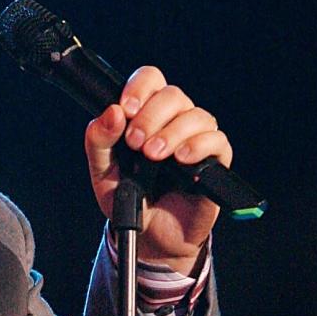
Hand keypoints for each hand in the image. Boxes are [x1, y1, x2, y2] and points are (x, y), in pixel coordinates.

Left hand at [84, 67, 232, 274]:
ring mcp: (196, 139)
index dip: (139, 87)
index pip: (150, 80)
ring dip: (172, 132)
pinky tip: (182, 159)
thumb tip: (111, 112)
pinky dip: (198, 146)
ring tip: (154, 156)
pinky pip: (217, 140)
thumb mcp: (103, 172)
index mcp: (146, 114)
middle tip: (135, 143)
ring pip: (196, 115)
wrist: (150, 235)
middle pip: (173, 94)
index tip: (126, 109)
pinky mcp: (215, 161)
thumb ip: (99, 142)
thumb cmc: (128, 199)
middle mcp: (173, 120)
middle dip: (151, 116)